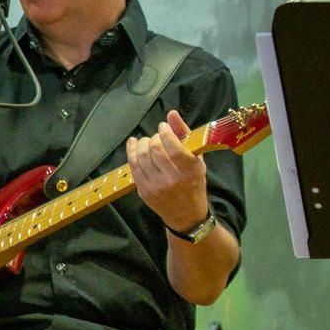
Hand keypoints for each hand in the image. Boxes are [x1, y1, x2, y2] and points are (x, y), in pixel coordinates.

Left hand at [128, 110, 210, 232]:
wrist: (186, 215)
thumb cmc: (194, 184)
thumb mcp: (197, 161)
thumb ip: (185, 136)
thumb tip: (171, 113)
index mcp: (190, 171)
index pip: (173, 146)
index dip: (165, 132)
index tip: (163, 127)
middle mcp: (172, 179)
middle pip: (155, 150)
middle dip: (153, 138)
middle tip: (156, 136)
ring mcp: (156, 186)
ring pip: (141, 157)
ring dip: (142, 144)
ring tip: (147, 141)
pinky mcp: (143, 191)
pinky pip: (133, 167)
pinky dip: (131, 152)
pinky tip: (134, 145)